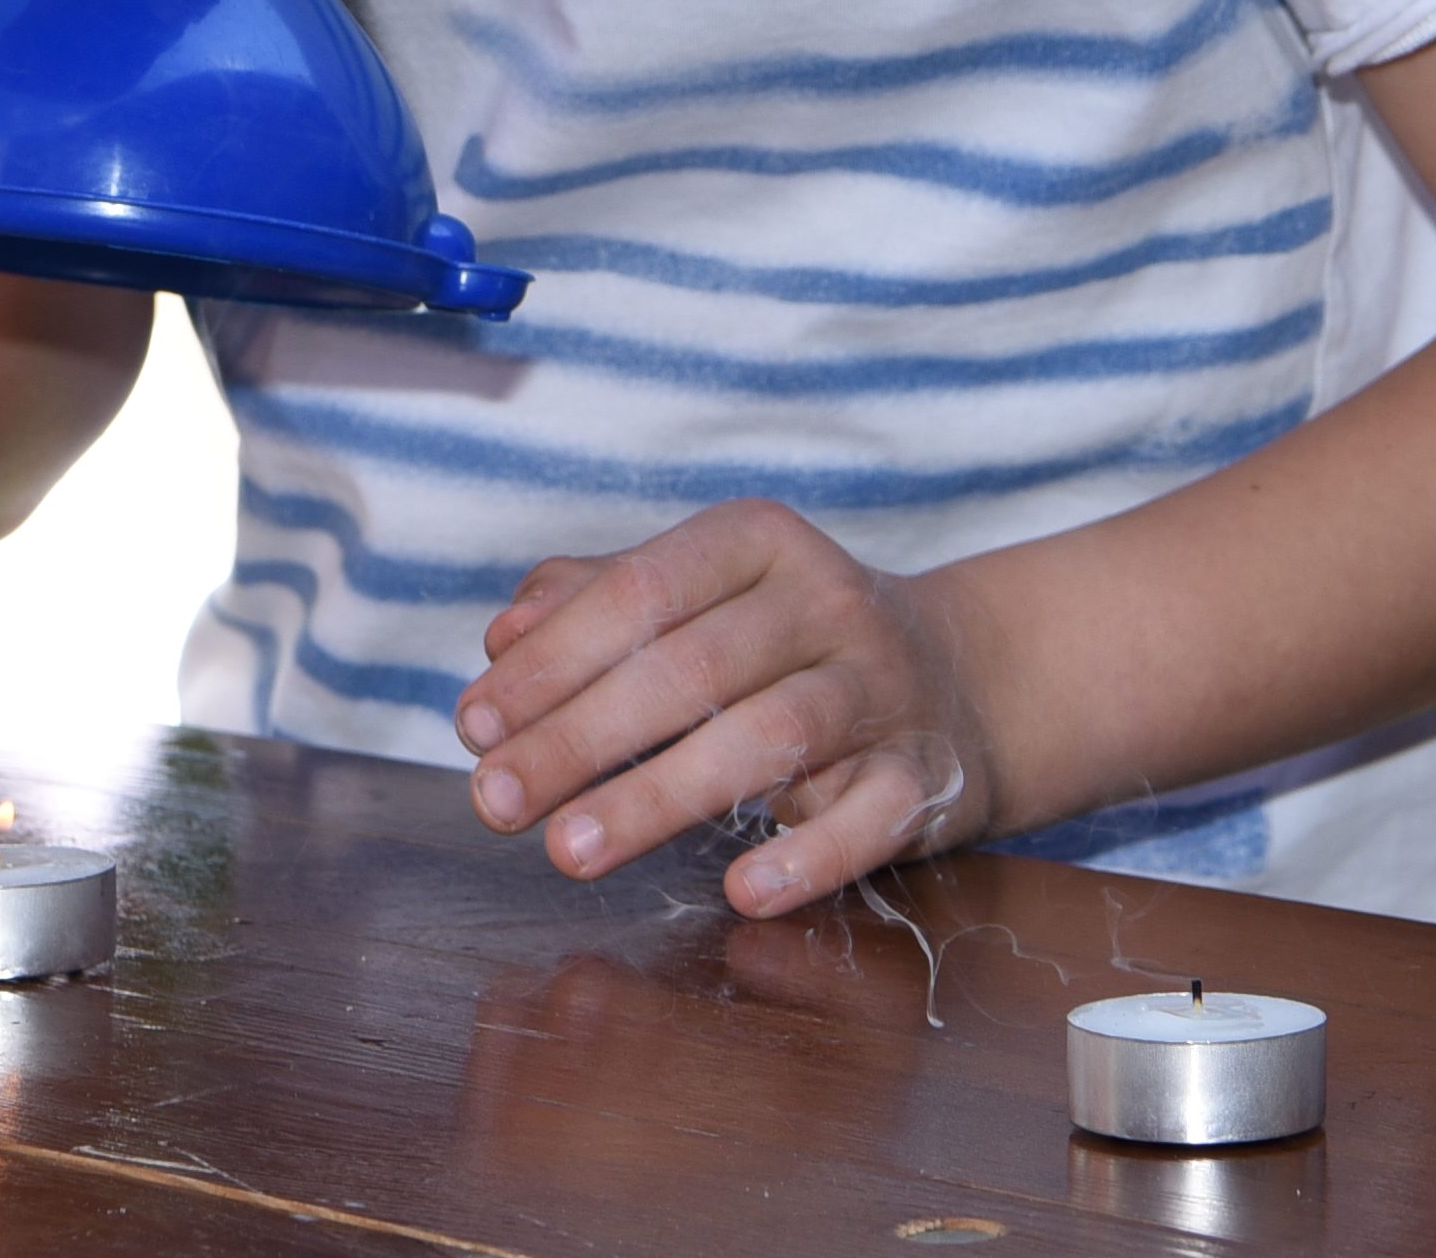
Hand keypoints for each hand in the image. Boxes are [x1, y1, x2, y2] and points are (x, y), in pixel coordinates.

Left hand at [454, 501, 995, 916]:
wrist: (962, 681)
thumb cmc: (788, 641)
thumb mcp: (700, 595)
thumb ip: (595, 601)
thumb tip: (500, 638)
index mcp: (756, 543)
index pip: (641, 592)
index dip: (551, 660)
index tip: (473, 725)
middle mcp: (825, 602)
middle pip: (690, 667)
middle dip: (578, 737)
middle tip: (495, 800)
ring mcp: (881, 688)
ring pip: (767, 737)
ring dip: (658, 796)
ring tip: (568, 851)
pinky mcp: (925, 775)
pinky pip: (871, 816)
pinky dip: (810, 855)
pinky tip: (741, 890)